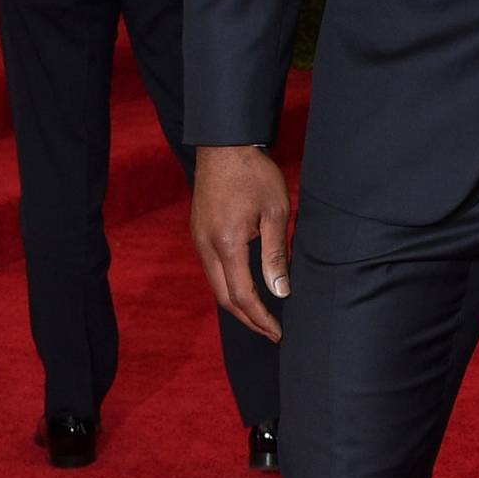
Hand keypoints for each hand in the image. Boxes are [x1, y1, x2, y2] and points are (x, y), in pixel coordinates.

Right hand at [191, 146, 291, 341]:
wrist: (223, 145)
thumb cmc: (254, 174)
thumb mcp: (275, 212)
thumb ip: (276, 254)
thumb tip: (281, 291)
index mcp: (226, 243)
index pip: (242, 295)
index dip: (260, 317)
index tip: (277, 331)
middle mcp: (206, 246)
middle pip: (223, 298)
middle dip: (248, 319)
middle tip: (271, 332)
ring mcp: (198, 239)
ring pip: (215, 285)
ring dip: (237, 304)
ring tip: (262, 316)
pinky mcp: (198, 232)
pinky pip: (212, 269)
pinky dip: (228, 285)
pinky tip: (245, 288)